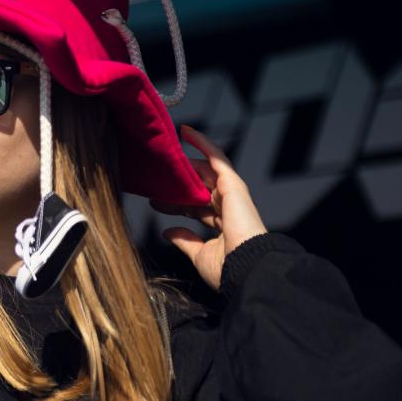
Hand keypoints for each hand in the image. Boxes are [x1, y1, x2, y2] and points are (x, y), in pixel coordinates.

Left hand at [151, 124, 267, 291]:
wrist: (248, 268)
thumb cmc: (229, 269)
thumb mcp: (200, 255)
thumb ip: (186, 241)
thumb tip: (168, 232)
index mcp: (224, 226)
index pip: (197, 209)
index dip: (176, 204)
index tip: (156, 202)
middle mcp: (229, 208)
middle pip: (198, 189)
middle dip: (176, 185)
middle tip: (153, 181)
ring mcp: (232, 195)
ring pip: (206, 171)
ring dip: (186, 163)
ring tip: (164, 151)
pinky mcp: (233, 184)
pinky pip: (217, 158)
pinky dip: (203, 143)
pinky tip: (186, 132)